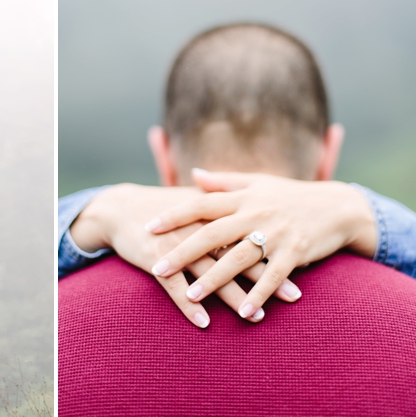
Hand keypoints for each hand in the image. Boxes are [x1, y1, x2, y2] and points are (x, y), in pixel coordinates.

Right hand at [70, 184, 302, 326]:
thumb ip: (222, 208)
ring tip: (255, 317)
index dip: (276, 249)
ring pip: (210, 273)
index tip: (303, 263)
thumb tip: (253, 214)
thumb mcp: (193, 204)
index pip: (250, 234)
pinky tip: (204, 322)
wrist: (120, 209)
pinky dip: (188, 305)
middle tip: (293, 296)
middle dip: (266, 276)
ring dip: (233, 296)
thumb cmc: (162, 210)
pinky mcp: (155, 260)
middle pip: (238, 255)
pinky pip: (174, 287)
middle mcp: (198, 230)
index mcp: (211, 215)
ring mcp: (176, 245)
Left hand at [147, 169, 376, 318]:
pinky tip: (244, 312)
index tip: (148, 227)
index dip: (173, 215)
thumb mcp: (257, 183)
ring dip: (214, 279)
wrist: (338, 206)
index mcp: (242, 198)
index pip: (200, 204)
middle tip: (157, 268)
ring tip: (191, 296)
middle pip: (211, 234)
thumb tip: (193, 174)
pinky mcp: (295, 252)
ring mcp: (275, 234)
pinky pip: (273, 276)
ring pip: (237, 258)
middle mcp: (255, 214)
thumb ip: (223, 182)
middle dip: (182, 253)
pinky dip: (259, 294)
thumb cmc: (291, 195)